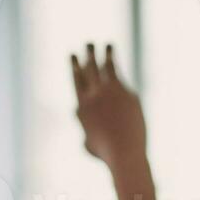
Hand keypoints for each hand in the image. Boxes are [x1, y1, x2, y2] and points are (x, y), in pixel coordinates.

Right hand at [72, 44, 144, 168]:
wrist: (124, 153)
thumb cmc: (107, 155)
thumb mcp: (90, 145)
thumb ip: (87, 134)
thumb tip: (88, 135)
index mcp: (81, 106)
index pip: (77, 81)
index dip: (75, 67)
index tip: (73, 56)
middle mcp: (93, 96)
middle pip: (88, 70)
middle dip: (87, 56)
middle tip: (88, 45)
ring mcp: (109, 93)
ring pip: (104, 67)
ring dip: (103, 54)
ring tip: (106, 45)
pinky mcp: (126, 94)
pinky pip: (118, 74)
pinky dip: (113, 60)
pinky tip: (113, 52)